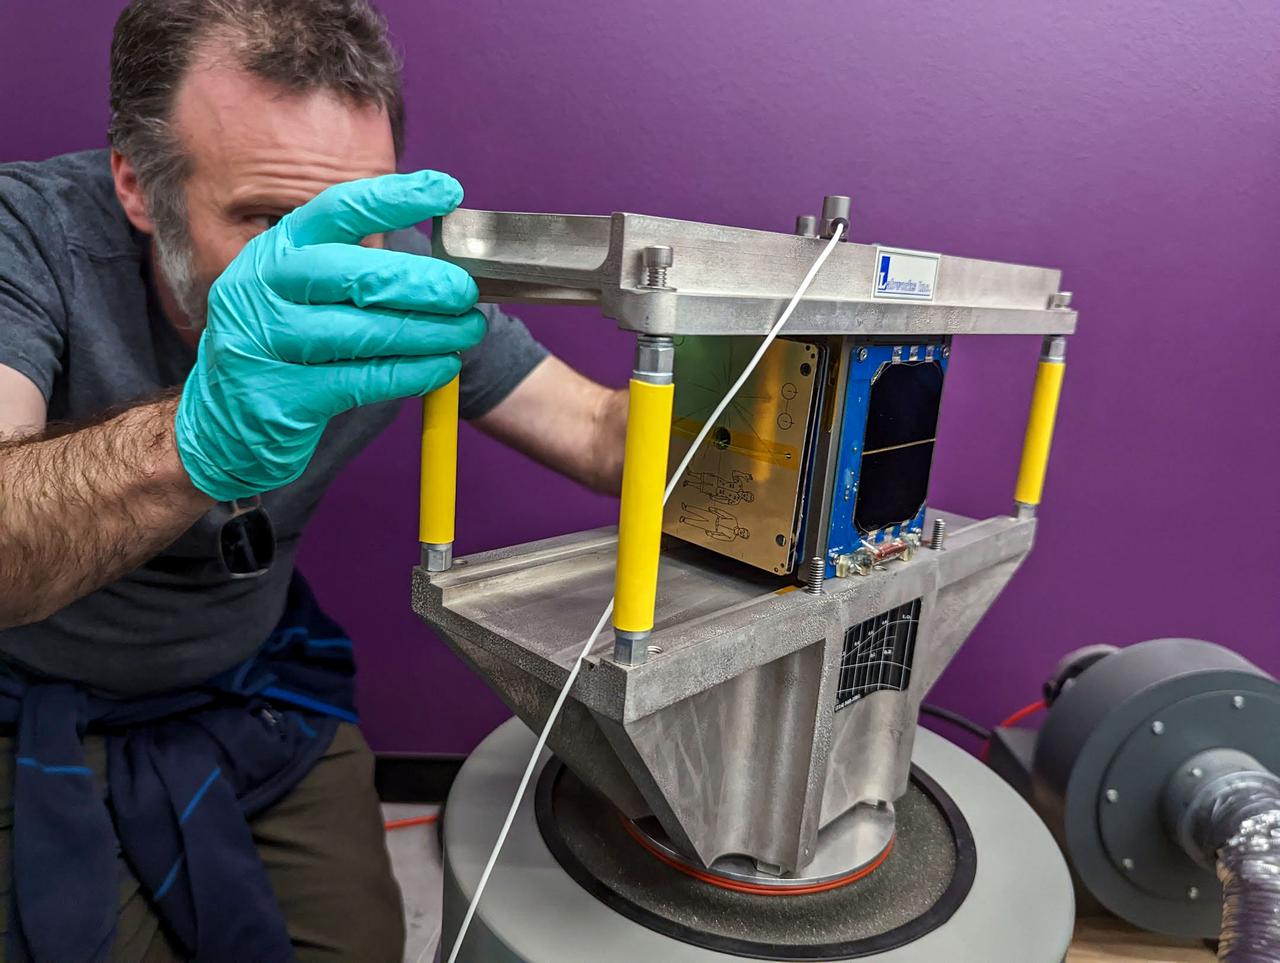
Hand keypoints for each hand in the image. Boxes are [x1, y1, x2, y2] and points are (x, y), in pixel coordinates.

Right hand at [175, 170, 484, 500]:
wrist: (221, 424)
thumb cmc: (283, 348)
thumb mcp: (301, 295)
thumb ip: (357, 274)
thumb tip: (443, 265)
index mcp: (275, 252)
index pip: (336, 210)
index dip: (394, 198)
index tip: (446, 190)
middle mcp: (261, 289)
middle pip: (354, 275)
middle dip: (421, 281)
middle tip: (466, 290)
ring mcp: (266, 343)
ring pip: (363, 332)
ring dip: (428, 332)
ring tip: (468, 331)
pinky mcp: (282, 396)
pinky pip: (363, 380)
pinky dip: (412, 373)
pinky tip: (442, 367)